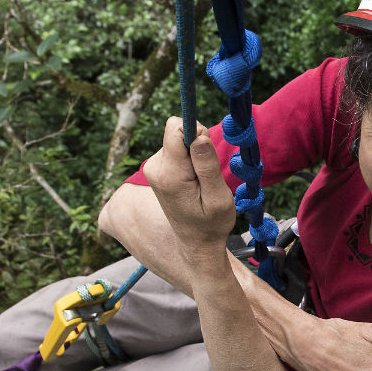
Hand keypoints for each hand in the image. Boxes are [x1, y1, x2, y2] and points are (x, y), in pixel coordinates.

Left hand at [143, 117, 235, 258]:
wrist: (196, 242)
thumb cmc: (212, 223)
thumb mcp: (218, 198)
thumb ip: (207, 166)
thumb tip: (198, 136)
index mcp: (170, 175)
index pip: (175, 129)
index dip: (197, 132)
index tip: (208, 154)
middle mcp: (155, 168)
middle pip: (176, 130)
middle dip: (197, 143)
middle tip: (207, 172)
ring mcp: (153, 167)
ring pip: (177, 138)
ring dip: (193, 154)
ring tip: (200, 181)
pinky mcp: (157, 168)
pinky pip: (176, 147)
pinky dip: (188, 159)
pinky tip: (193, 182)